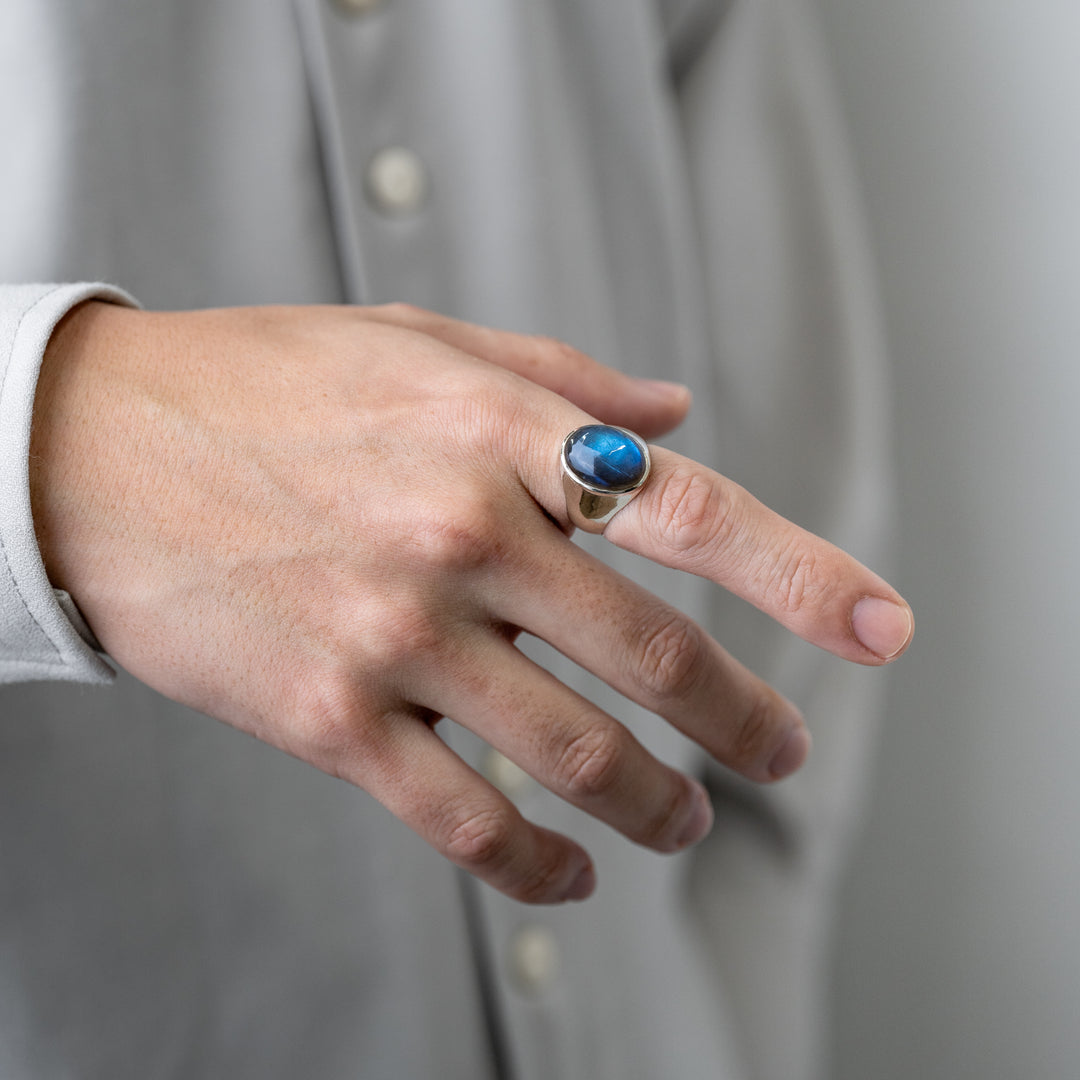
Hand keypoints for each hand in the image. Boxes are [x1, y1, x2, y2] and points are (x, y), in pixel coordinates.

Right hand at [30, 301, 911, 902]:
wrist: (92, 447)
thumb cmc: (269, 385)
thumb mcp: (419, 344)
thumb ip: (561, 383)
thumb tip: (675, 414)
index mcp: (495, 432)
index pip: (689, 511)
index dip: (802, 574)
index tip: (880, 629)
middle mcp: (458, 534)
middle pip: (654, 657)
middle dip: (746, 722)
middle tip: (783, 757)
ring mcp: (392, 633)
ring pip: (575, 755)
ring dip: (658, 805)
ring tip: (688, 822)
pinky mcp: (325, 718)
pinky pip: (464, 818)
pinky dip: (538, 866)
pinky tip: (572, 876)